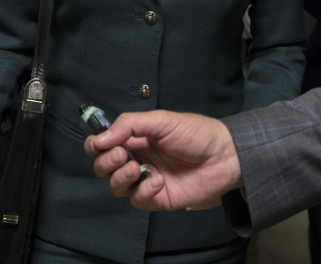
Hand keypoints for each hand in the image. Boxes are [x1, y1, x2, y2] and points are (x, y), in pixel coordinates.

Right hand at [85, 110, 241, 212]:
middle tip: (122, 155)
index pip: (104, 144)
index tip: (99, 145)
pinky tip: (158, 182)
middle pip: (104, 167)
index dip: (96, 145)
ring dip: (120, 178)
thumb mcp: (162, 120)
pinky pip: (138, 200)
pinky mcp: (158, 199)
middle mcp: (137, 159)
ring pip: (117, 187)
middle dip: (106, 162)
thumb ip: (130, 125)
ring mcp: (146, 180)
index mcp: (136, 138)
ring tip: (137, 168)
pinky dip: (143, 192)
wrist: (225, 156)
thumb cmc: (196, 133)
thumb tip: (101, 138)